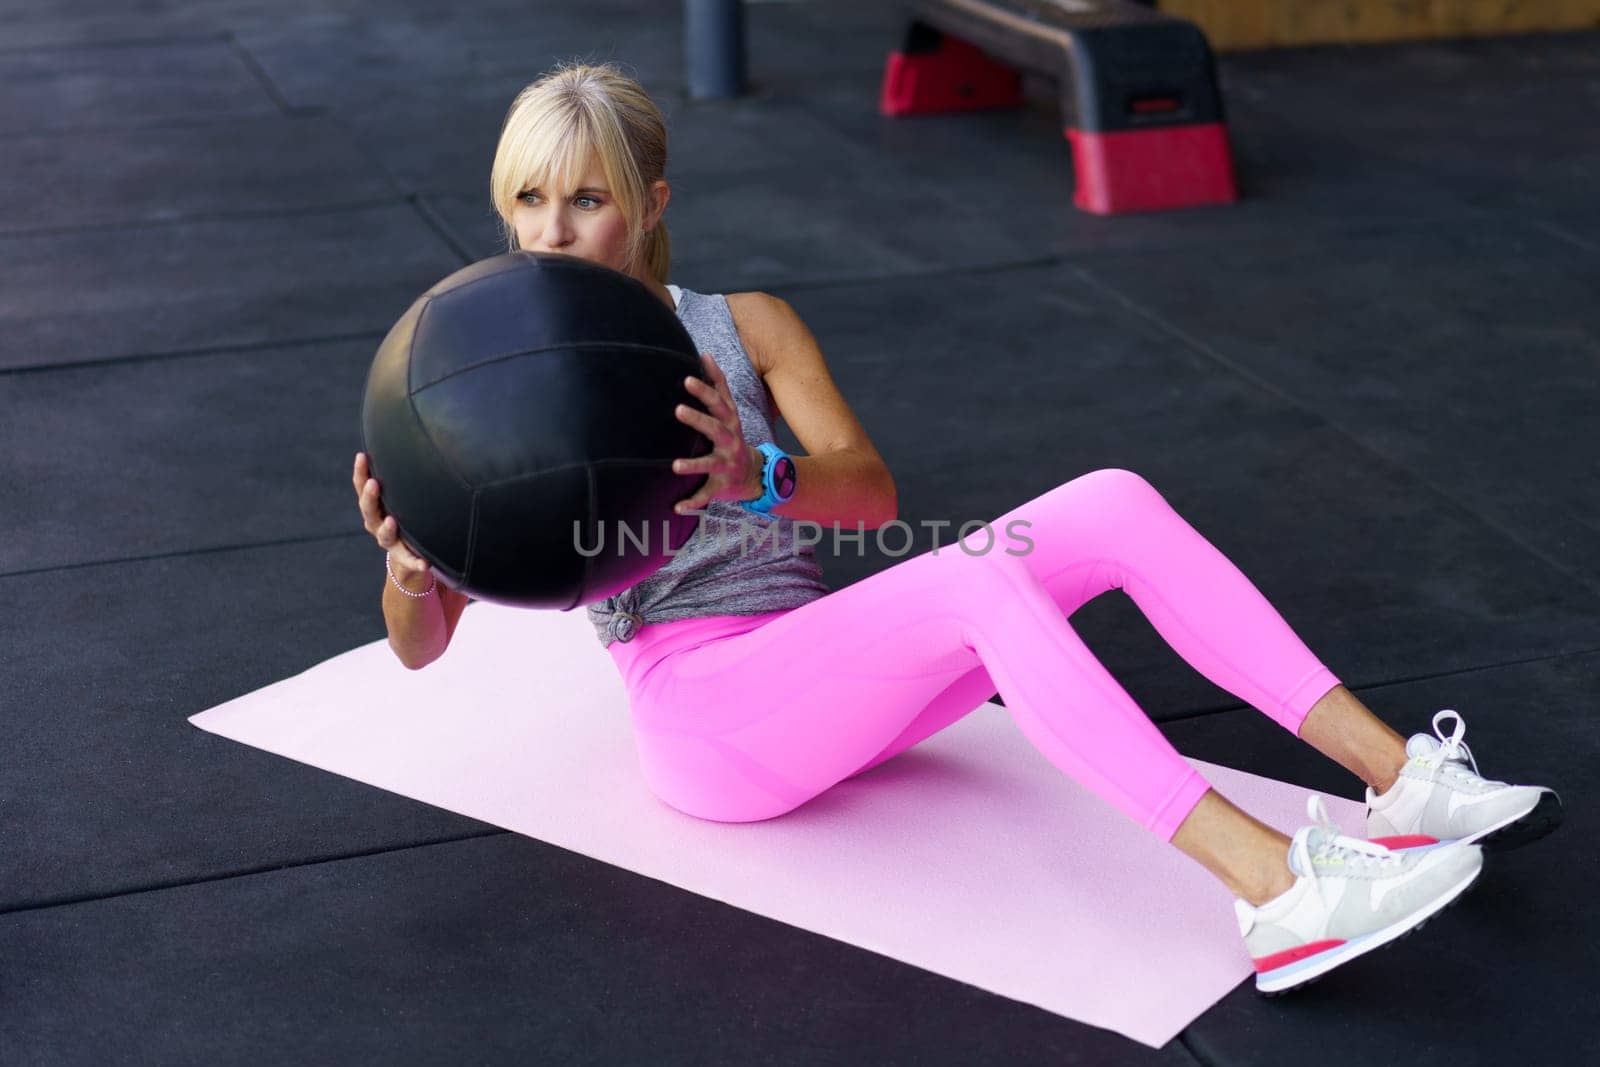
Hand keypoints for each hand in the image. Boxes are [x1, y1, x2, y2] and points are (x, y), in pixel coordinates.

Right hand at [352, 452, 430, 585]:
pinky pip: (408, 560)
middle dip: (369, 496)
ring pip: (383, 536)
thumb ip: (406, 475)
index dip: (360, 471)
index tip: (362, 456)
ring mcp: (388, 541)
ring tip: (392, 521)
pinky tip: (425, 563)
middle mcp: (376, 523)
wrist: (409, 551)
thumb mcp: (403, 495)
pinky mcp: (403, 557)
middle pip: (368, 509)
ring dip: (387, 528)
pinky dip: (415, 561)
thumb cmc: (407, 513)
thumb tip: (421, 438)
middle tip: (374, 483)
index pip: (362, 486)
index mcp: (374, 506)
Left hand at [670, 353, 760, 514]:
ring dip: (693, 465)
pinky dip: (693, 502)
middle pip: (715, 428)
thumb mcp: (730, 411)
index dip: (706, 389)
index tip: (688, 378)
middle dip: (698, 420)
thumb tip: (705, 353)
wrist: (756, 475)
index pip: (719, 402)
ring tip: (675, 465)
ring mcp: (726, 465)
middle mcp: (730, 442)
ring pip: (710, 464)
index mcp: (729, 422)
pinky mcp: (722, 486)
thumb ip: (718, 384)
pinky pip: (707, 495)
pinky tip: (677, 507)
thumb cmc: (733, 437)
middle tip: (678, 409)